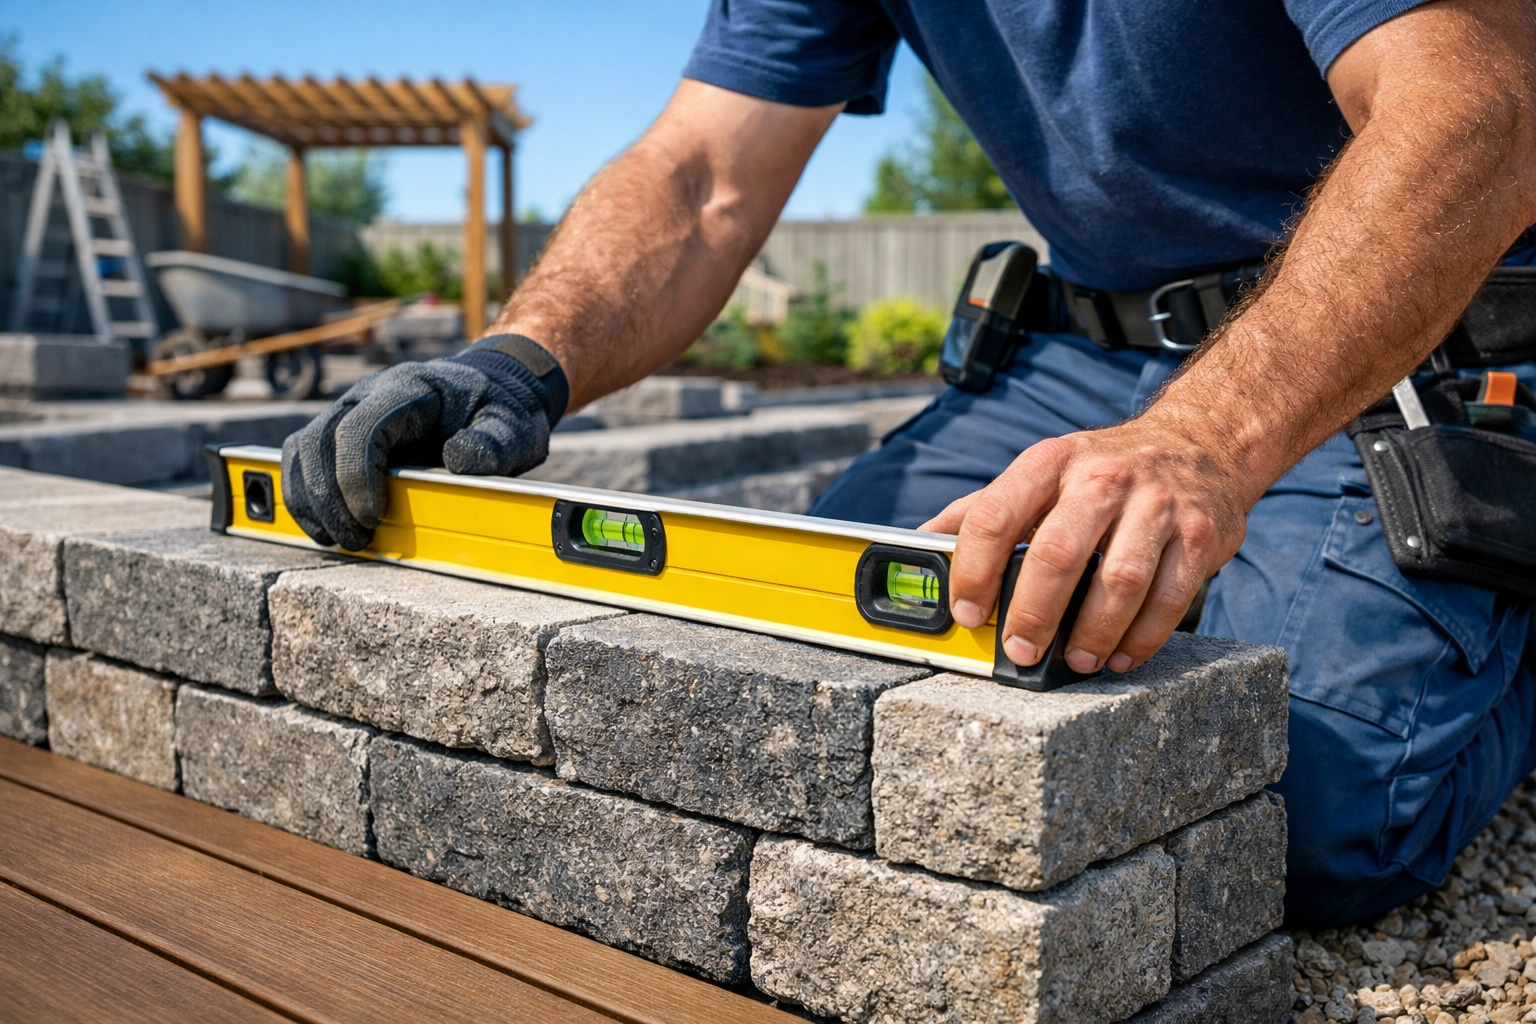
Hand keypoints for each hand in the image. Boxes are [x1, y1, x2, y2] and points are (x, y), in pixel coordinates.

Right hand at [282, 334, 567, 550]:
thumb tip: (458, 461)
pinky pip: (304, 458)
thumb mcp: (513, 426)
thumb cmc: (499, 409)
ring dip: (311, 498)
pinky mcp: (341, 432)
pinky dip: (305, 494)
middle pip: (320, 440)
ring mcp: (349, 410)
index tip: (372, 518)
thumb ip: (493, 444)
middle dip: (329, 497)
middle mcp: (367, 394)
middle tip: (357, 540)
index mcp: (407, 389)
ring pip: (303, 449)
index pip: (359, 427)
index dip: (355, 476)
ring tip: (339, 539)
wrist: (490, 387)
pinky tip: (327, 527)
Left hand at [922, 420, 1255, 673]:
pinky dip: (1143, 637)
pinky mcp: (1199, 535)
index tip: (965, 612)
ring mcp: (1155, 505)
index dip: (973, 570)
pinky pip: (1169, 597)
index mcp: (1048, 463)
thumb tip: (917, 544)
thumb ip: (980, 508)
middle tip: (1020, 650)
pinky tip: (1120, 655)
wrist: (1200, 442)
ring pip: (1119, 580)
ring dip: (1093, 632)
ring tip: (1076, 661)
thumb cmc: (1100, 471)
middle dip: (1032, 613)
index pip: (995, 516)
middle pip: (1056, 554)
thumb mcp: (1040, 472)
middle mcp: (1101, 478)